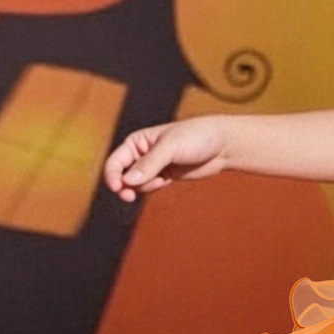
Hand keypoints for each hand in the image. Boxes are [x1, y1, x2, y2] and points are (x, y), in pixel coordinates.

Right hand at [102, 116, 226, 200]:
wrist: (222, 144)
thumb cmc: (196, 137)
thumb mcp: (171, 147)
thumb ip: (150, 164)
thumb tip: (128, 181)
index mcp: (137, 141)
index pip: (115, 161)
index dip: (112, 175)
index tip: (118, 188)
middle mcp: (141, 153)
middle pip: (122, 175)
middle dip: (124, 186)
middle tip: (129, 196)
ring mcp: (153, 166)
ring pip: (136, 184)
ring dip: (142, 187)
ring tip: (159, 181)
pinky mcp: (165, 176)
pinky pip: (150, 187)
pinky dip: (152, 188)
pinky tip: (164, 182)